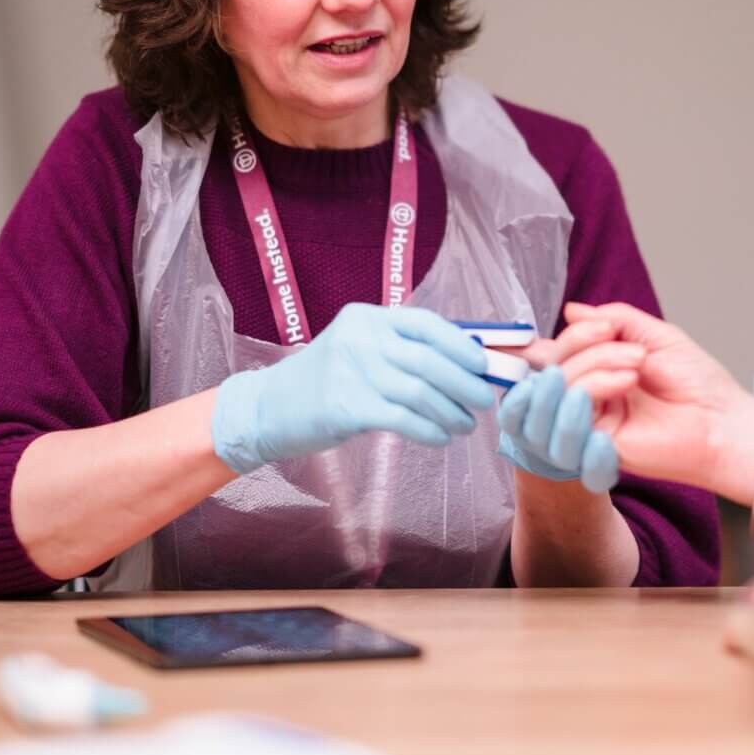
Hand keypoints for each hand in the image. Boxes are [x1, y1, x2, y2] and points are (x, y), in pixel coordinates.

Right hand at [212, 304, 494, 473]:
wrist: (270, 407)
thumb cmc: (327, 380)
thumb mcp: (359, 349)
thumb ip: (401, 349)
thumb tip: (465, 360)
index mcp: (367, 317)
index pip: (426, 323)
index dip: (461, 344)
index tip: (483, 364)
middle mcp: (360, 338)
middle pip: (429, 360)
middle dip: (465, 383)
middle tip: (483, 402)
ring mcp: (351, 372)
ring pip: (420, 392)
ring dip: (451, 412)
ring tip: (465, 425)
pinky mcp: (346, 407)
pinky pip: (403, 418)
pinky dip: (430, 430)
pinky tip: (440, 437)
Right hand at [525, 303, 753, 504]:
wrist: (724, 423)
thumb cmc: (699, 385)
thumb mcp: (655, 336)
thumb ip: (614, 319)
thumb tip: (572, 310)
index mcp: (601, 370)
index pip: (560, 351)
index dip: (569, 335)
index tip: (595, 324)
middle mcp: (590, 395)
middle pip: (555, 363)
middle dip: (585, 342)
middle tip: (630, 344)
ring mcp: (590, 420)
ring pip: (561, 383)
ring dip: (596, 362)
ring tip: (638, 363)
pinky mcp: (593, 444)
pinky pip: (572, 409)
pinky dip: (595, 385)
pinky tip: (626, 382)